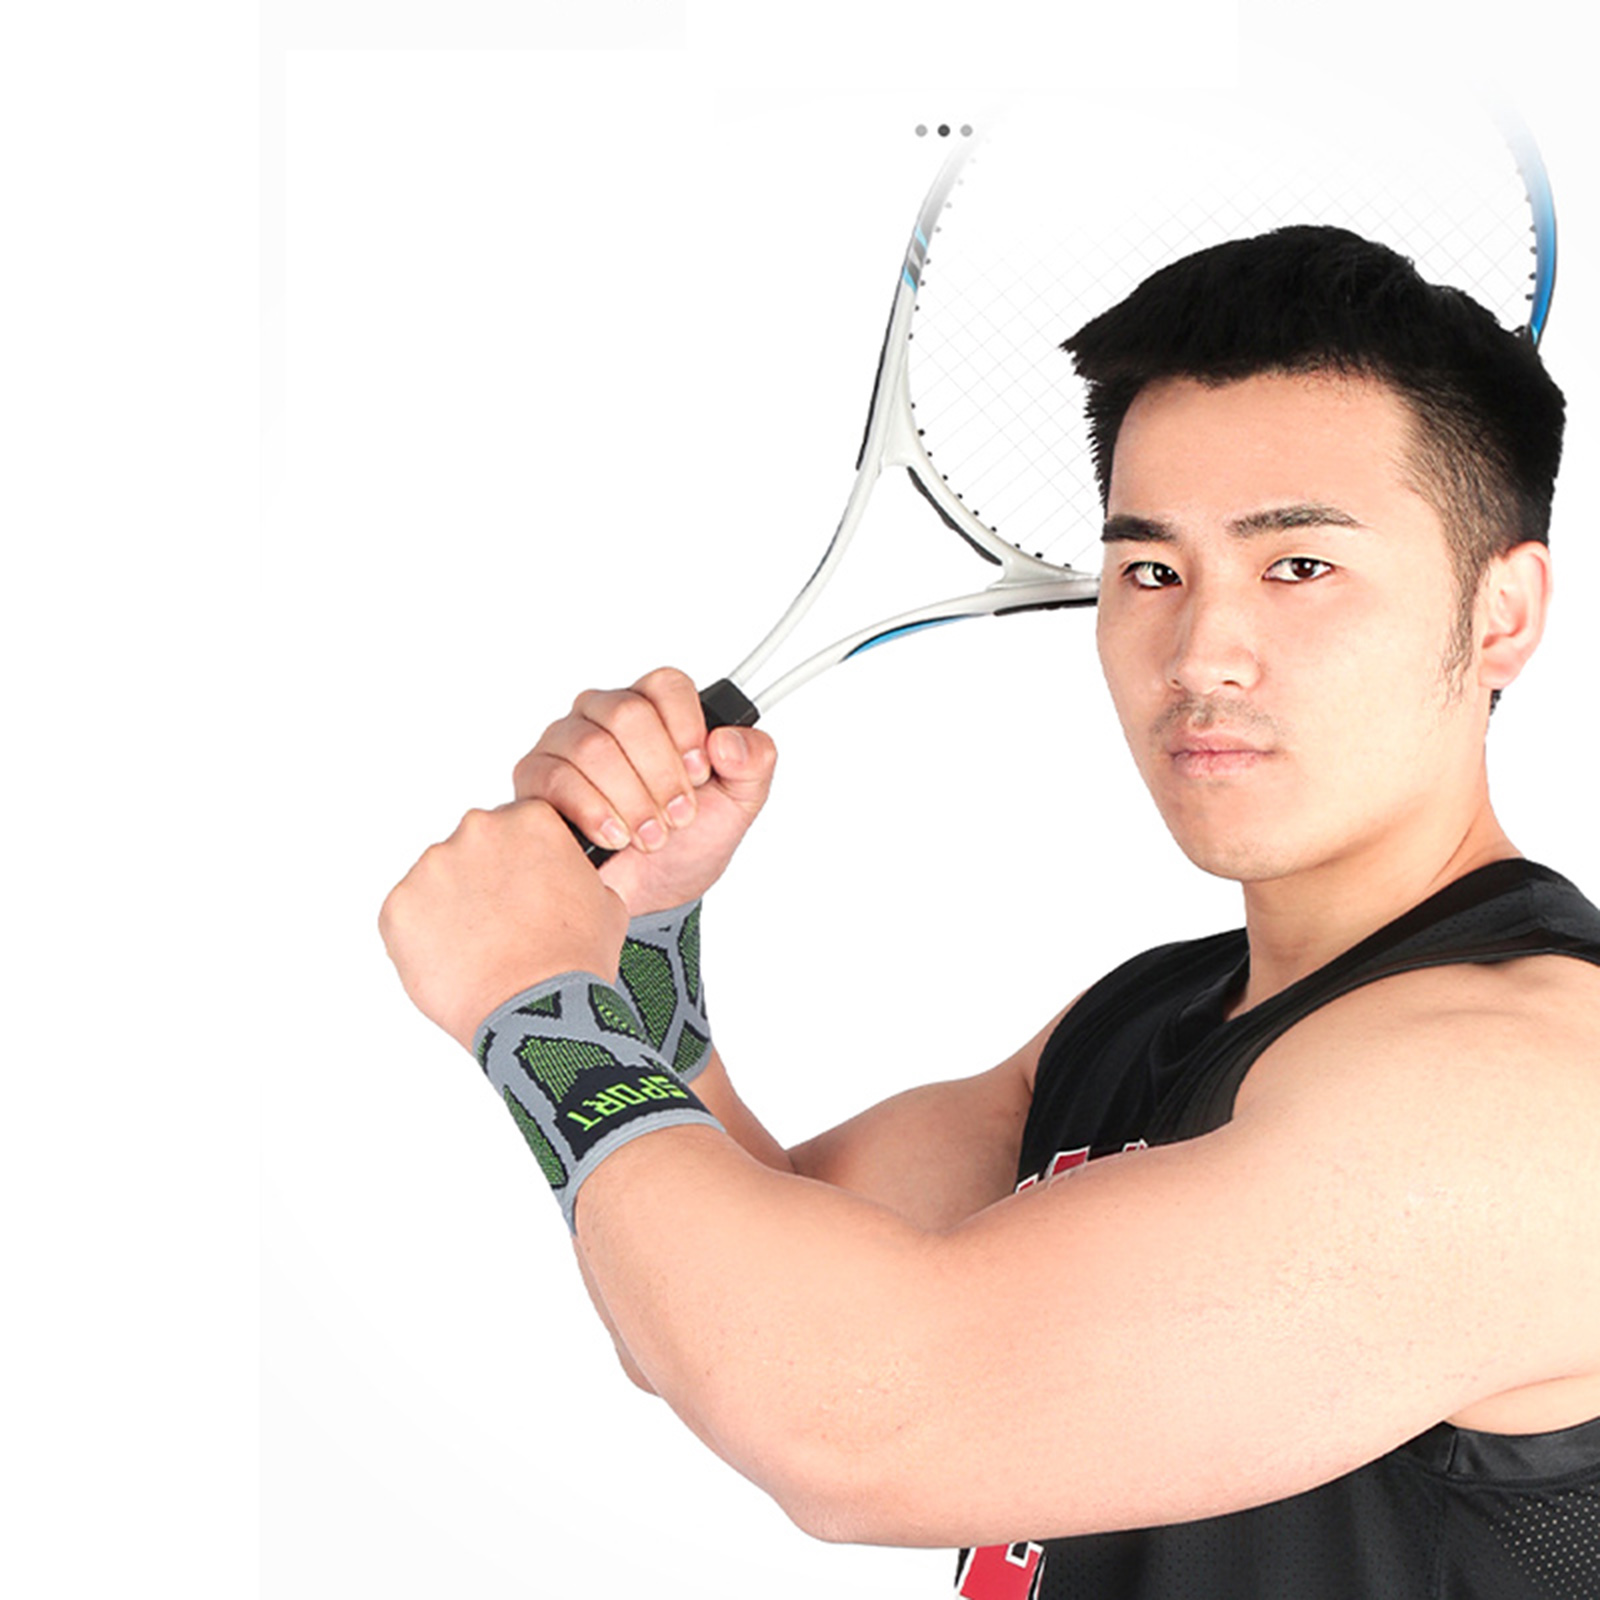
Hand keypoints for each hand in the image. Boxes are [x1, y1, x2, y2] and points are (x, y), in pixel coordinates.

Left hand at [379, 800, 628, 1050]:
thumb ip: (576, 874)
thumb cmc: (575, 960)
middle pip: (476, 846)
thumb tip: (564, 881)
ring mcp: (432, 866)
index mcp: (530, 819)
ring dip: (454, 906)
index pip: (519, 824)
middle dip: (486, 879)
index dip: (524, 860)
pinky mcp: (398, 905)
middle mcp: (476, 830)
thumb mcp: (606, 902)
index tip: (527, 888)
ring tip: (480, 949)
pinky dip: (425, 936)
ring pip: (439, 880)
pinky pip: (409, 915)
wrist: (537, 1008)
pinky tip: (455, 961)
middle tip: (504, 923)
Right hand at [512, 667, 777, 914]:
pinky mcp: (536, 776)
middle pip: (626, 713)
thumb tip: (728, 741)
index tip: (701, 773)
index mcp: (658, 708)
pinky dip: (592, 811)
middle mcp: (607, 713)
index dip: (686, 729)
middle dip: (659, 774)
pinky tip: (614, 838)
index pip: (667, 684)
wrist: (653, 893)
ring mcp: (566, 741)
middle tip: (678, 817)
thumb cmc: (691, 839)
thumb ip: (754, 762)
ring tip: (651, 837)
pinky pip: (555, 777)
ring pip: (590, 747)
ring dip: (630, 800)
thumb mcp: (740, 804)